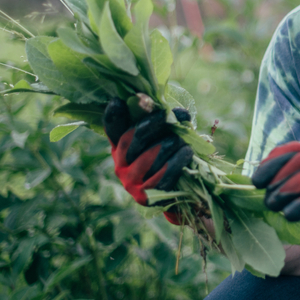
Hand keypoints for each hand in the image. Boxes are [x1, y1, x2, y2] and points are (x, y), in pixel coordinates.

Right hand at [103, 98, 192, 217]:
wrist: (184, 190)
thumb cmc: (173, 154)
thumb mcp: (166, 135)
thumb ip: (164, 121)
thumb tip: (176, 112)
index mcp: (121, 146)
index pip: (112, 129)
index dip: (113, 115)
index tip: (118, 101)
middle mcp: (120, 164)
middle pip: (130, 141)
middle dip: (150, 125)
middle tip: (166, 116)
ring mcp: (130, 182)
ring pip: (147, 159)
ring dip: (167, 145)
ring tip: (182, 139)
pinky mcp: (145, 197)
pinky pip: (161, 177)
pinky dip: (176, 162)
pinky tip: (187, 152)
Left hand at [252, 141, 299, 237]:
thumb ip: (296, 179)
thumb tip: (262, 186)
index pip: (292, 149)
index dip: (271, 163)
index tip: (256, 180)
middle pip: (298, 160)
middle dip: (276, 178)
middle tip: (263, 196)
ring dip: (286, 191)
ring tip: (272, 205)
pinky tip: (290, 215)